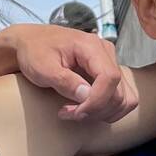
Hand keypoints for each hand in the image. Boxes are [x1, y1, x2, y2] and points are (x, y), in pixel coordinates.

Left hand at [4, 24, 137, 122]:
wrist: (31, 42)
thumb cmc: (35, 51)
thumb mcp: (42, 68)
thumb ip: (65, 81)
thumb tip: (86, 96)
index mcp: (91, 46)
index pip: (110, 77)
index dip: (97, 101)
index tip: (76, 112)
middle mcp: (106, 52)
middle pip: (118, 91)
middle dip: (95, 110)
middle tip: (69, 113)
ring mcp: (109, 63)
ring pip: (124, 97)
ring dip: (102, 112)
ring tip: (75, 112)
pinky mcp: (107, 73)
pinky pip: (120, 97)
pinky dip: (106, 110)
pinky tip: (85, 109)